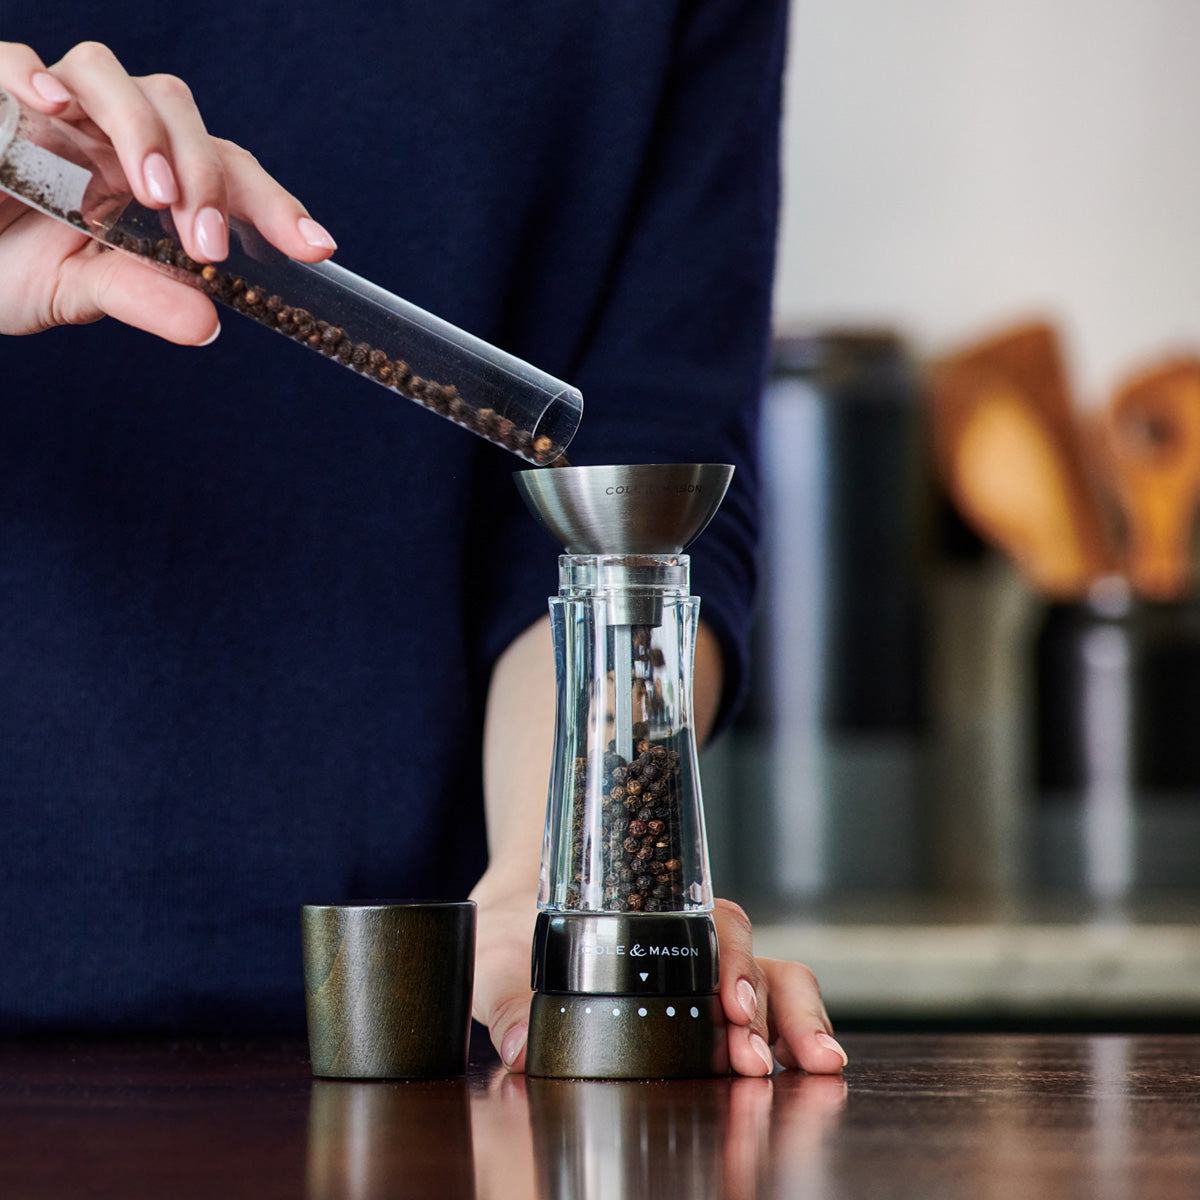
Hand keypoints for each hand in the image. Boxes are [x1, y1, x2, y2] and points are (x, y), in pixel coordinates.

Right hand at [0, 40, 336, 342]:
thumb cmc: (9, 266)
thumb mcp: (80, 292)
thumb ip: (142, 297)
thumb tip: (208, 325)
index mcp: (148, 176)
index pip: (226, 174)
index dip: (274, 206)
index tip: (316, 248)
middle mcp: (109, 132)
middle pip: (178, 115)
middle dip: (204, 177)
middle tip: (206, 243)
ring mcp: (52, 106)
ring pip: (111, 75)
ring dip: (140, 131)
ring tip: (154, 194)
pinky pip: (13, 59)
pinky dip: (31, 74)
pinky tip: (51, 107)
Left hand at [469, 890, 846, 1076]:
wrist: (515, 924)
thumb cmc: (513, 932)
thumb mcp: (496, 956)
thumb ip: (505, 1000)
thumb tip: (520, 1045)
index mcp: (644, 918)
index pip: (708, 928)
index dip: (729, 964)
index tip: (731, 1007)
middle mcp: (686, 942)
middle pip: (752, 957)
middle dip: (767, 1006)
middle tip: (755, 1055)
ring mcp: (704, 975)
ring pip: (775, 979)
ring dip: (796, 1018)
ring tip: (814, 1060)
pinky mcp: (709, 1009)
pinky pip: (770, 1011)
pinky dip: (794, 1031)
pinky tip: (806, 1060)